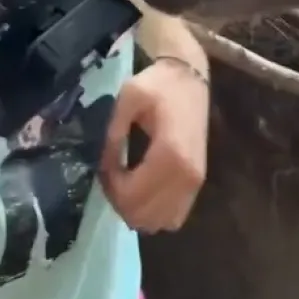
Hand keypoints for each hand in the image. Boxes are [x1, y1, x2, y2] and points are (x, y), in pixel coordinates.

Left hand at [99, 56, 208, 232]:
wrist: (191, 76)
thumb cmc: (158, 84)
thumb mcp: (128, 99)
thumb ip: (113, 135)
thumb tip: (100, 167)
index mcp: (170, 154)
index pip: (131, 195)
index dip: (110, 187)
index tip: (104, 165)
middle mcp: (187, 176)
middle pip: (144, 216)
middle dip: (121, 202)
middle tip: (112, 176)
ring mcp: (195, 182)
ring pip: (160, 222)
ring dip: (137, 210)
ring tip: (126, 183)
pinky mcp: (198, 183)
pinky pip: (174, 216)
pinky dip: (155, 211)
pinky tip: (144, 188)